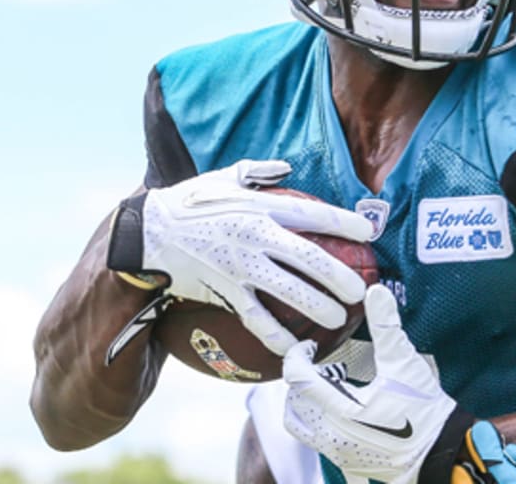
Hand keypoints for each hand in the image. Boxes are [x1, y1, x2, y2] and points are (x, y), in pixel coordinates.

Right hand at [110, 159, 373, 354]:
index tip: (368, 232)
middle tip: (361, 290)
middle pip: (307, 258)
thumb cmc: (190, 201)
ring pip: (287, 291)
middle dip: (338, 275)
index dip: (343, 223)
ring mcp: (239, 266)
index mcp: (259, 206)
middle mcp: (253, 236)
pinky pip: (255, 318)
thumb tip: (286, 167)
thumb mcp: (225, 177)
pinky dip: (276, 335)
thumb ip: (259, 171)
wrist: (146, 232)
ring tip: (339, 318)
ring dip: (317, 306)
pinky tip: (295, 348)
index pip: (311, 214)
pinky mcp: (223, 290)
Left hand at [282, 284, 465, 483]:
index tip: (309, 346)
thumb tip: (376, 291)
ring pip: (301, 428)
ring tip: (330, 388)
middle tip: (320, 366)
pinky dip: (319, 424)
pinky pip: (318, 444)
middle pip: (292, 405)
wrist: (442, 453)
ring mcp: (338, 454)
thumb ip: (386, 326)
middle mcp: (333, 436)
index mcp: (342, 410)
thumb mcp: (404, 363)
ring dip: (306, 405)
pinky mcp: (346, 464)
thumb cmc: (425, 411)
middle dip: (300, 382)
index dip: (296, 356)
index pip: (297, 379)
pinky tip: (343, 411)